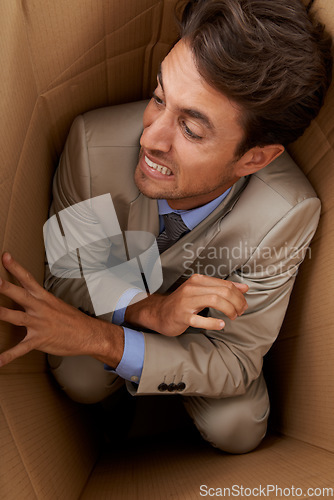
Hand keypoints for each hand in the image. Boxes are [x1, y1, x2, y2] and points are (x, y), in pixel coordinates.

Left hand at [0, 253, 123, 366]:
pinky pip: (21, 349)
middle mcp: (40, 309)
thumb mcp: (57, 304)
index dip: (15, 267)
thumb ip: (40, 301)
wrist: (89, 334)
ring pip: (17, 317)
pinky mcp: (40, 340)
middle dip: (5, 287)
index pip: (28, 279)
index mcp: (44, 298)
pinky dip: (8, 355)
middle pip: (20, 294)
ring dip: (3, 314)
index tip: (4, 256)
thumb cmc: (73, 320)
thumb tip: (27, 297)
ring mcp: (39, 324)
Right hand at [125, 273, 247, 335]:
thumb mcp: (201, 292)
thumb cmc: (182, 303)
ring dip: (229, 310)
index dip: (238, 294)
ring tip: (234, 316)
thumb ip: (221, 288)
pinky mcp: (182, 316)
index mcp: (198, 280)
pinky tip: (221, 325)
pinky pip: (200, 319)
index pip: (224, 284)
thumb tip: (243, 288)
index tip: (243, 303)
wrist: (159, 313)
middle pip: (222, 291)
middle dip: (237, 302)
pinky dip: (213, 323)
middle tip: (241, 311)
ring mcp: (186, 302)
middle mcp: (192, 288)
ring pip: (215, 301)